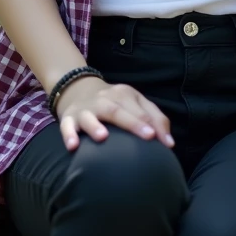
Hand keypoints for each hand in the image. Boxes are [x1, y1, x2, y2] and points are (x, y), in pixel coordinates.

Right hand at [54, 75, 174, 152]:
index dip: (153, 125)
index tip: (164, 143)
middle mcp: (104, 100)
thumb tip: (169, 143)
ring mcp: (85, 109)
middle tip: (148, 137)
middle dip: (133, 123)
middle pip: (118, 110)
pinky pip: (66, 126)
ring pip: (90, 116)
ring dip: (95, 126)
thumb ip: (155, 118)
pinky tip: (73, 146)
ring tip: (102, 137)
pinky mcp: (68, 119)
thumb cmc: (115, 103)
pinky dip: (68, 135)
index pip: (141, 109)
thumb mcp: (136, 103)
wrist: (79, 90)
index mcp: (123, 95)